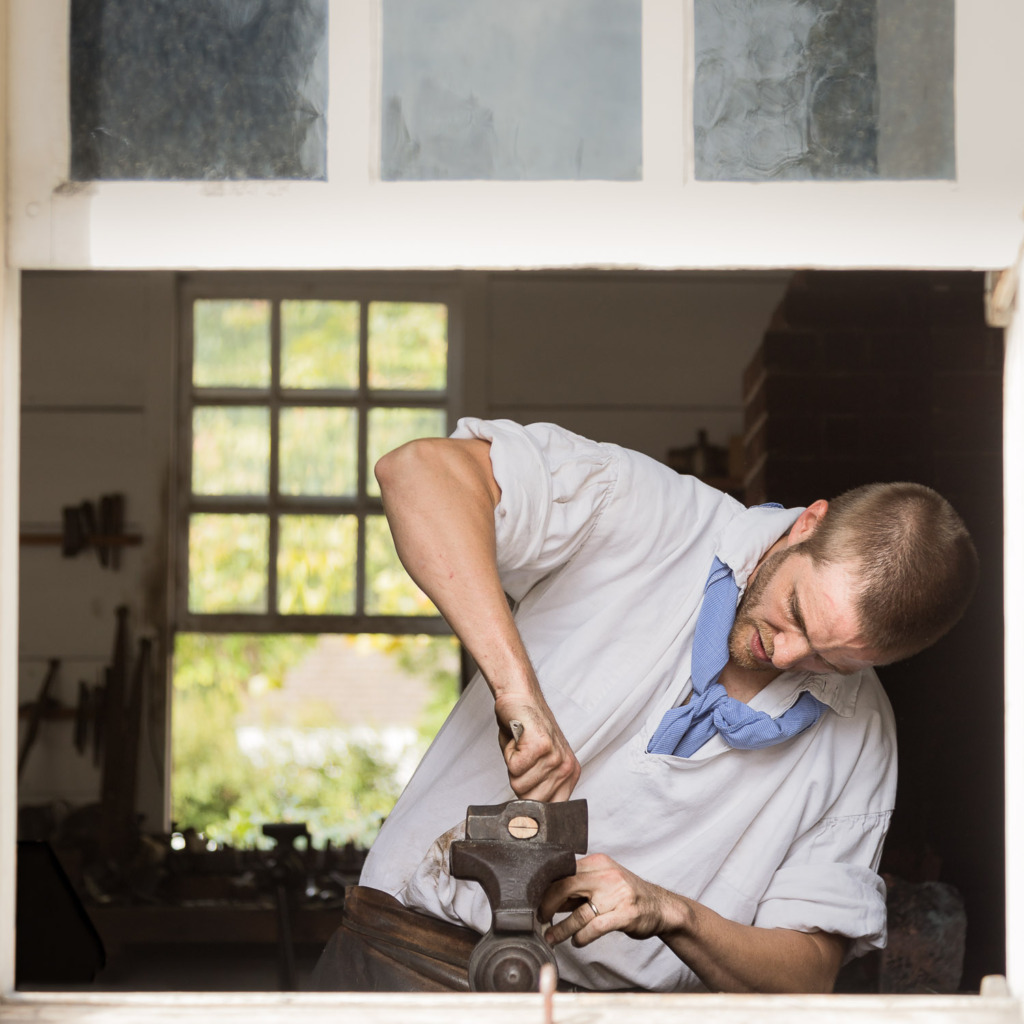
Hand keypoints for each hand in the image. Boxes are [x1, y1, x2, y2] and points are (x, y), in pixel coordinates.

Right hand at [494, 692, 580, 801]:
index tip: (526, 787)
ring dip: (513, 766)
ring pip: (520, 784)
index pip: (549, 810)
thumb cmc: (525, 731)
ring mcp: (556, 757)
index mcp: (569, 775)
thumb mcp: (538, 765)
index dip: (530, 802)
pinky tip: (518, 740)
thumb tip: (527, 820)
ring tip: (521, 747)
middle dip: (518, 781)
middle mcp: (566, 768)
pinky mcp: (542, 746)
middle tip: (522, 758)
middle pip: (531, 800)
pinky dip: (509, 754)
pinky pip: (514, 768)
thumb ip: (538, 788)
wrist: (521, 698)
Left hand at [539, 854, 670, 947]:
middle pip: (566, 887)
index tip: (536, 901)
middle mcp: (606, 875)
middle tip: (540, 918)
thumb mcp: (603, 882)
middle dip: (548, 905)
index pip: (564, 872)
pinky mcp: (625, 914)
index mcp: (598, 863)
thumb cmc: (626, 895)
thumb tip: (548, 898)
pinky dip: (582, 937)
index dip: (546, 889)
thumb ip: (578, 888)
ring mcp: (617, 894)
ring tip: (552, 937)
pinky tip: (577, 941)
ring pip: (580, 912)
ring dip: (562, 929)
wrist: (660, 907)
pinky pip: (596, 927)